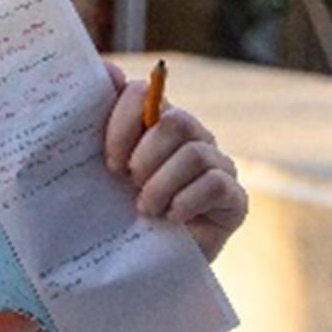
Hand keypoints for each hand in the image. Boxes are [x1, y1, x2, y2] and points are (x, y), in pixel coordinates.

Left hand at [103, 60, 247, 262]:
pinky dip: (185, 203)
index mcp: (154, 122)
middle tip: (128, 184)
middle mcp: (191, 136)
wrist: (145, 265)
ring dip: (160, 186)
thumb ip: (97, 120)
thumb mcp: (97, 169)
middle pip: (173, 121)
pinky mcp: (234, 198)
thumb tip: (106, 67)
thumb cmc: (117, 212)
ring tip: (145, 209)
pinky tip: (171, 219)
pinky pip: (215, 184)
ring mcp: (217, 165)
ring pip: (193, 154)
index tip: (109, 160)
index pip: (143, 94)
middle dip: (144, 157)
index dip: (123, 123)